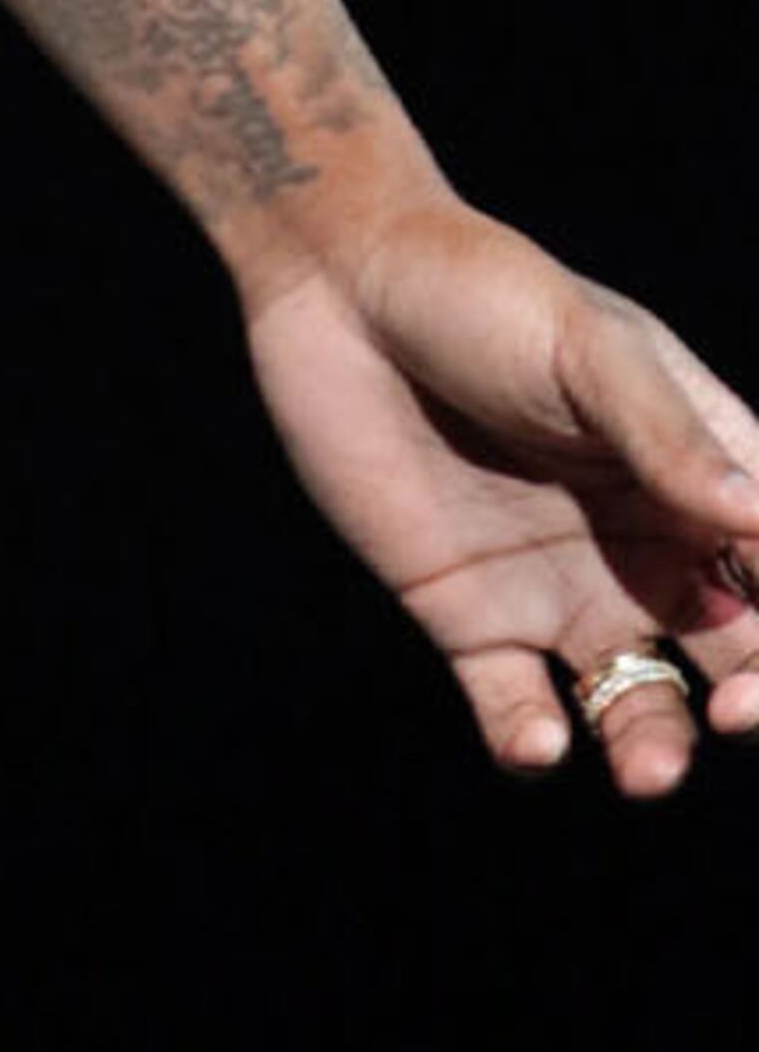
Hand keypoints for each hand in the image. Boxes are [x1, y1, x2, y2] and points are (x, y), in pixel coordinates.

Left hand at [243, 199, 758, 792]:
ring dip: (655, 748)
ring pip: (638, 705)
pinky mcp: (469, 616)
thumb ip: (668, 437)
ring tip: (646, 769)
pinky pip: (516, 708)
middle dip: (753, 702)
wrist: (336, 283)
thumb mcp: (586, 347)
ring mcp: (561, 588)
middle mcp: (647, 547)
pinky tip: (535, 737)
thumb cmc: (480, 291)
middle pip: (736, 655)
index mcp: (698, 476)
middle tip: (731, 715)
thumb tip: (758, 517)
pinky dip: (532, 741)